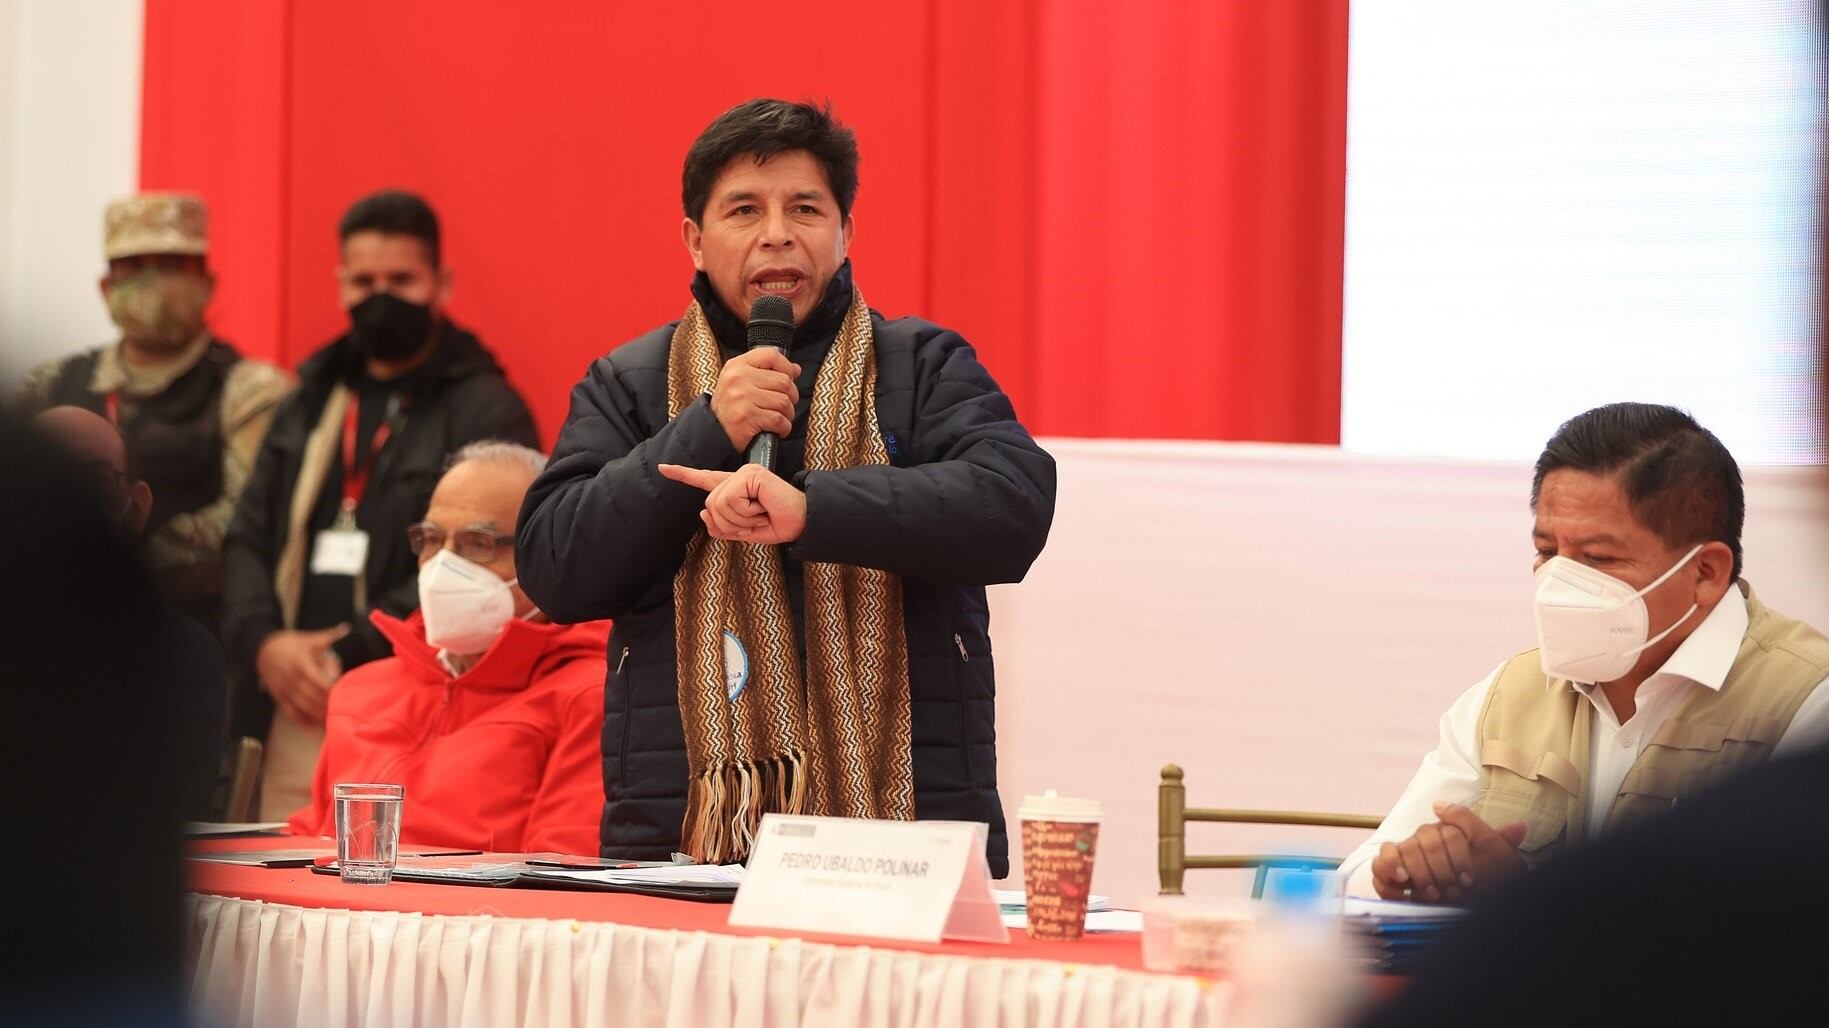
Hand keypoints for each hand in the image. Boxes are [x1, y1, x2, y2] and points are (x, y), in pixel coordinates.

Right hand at [255, 625, 348, 725]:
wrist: (262, 650)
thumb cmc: (292, 644)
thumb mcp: (310, 638)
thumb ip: (329, 636)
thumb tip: (346, 628)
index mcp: (300, 662)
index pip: (316, 679)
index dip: (329, 688)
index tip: (343, 693)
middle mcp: (290, 677)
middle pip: (310, 695)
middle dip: (326, 705)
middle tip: (343, 711)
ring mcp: (283, 689)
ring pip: (301, 706)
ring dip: (317, 715)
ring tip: (333, 721)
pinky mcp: (278, 697)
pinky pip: (290, 712)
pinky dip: (302, 721)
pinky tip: (315, 726)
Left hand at [659, 463, 807, 544]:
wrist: (802, 522)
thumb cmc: (777, 524)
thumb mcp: (744, 532)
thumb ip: (721, 526)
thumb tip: (703, 513)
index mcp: (734, 488)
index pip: (705, 479)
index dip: (683, 474)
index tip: (663, 468)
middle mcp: (737, 476)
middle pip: (710, 504)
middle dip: (729, 523)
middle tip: (756, 520)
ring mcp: (744, 473)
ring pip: (718, 504)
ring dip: (740, 520)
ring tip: (760, 514)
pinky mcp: (751, 474)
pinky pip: (732, 500)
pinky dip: (746, 512)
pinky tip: (762, 507)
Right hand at [709, 348, 800, 452]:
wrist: (714, 434)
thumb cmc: (731, 408)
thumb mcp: (741, 382)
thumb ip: (766, 372)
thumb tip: (795, 369)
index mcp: (737, 366)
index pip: (771, 355)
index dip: (787, 366)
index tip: (790, 377)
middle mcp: (738, 378)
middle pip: (784, 381)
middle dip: (791, 397)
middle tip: (783, 405)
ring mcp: (741, 397)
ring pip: (784, 402)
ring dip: (788, 414)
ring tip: (778, 418)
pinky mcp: (746, 417)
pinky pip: (779, 420)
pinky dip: (783, 428)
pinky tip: (776, 429)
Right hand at [1370, 802, 1526, 902]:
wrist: (1464, 908)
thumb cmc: (1481, 884)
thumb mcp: (1495, 861)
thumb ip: (1501, 842)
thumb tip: (1520, 827)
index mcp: (1447, 834)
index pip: (1447, 832)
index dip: (1457, 857)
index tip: (1467, 881)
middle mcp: (1423, 841)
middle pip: (1422, 840)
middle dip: (1438, 869)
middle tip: (1451, 892)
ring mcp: (1403, 856)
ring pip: (1399, 848)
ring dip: (1417, 872)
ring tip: (1431, 893)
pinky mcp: (1387, 875)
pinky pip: (1378, 865)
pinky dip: (1387, 873)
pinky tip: (1403, 887)